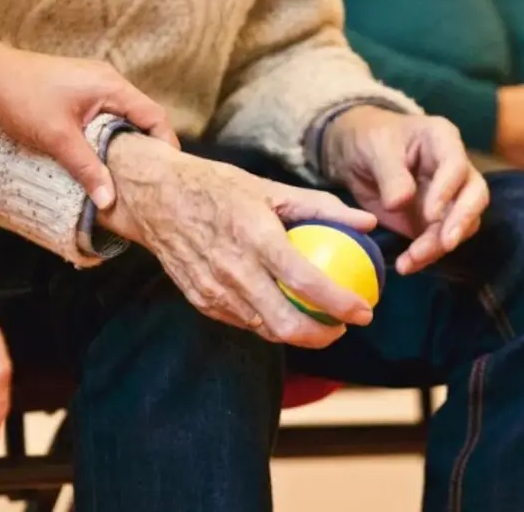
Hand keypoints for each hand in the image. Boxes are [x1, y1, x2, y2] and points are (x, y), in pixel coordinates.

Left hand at [0, 49, 179, 208]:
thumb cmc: (21, 97)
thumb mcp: (58, 138)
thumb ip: (87, 169)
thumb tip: (109, 201)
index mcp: (111, 86)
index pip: (154, 116)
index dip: (165, 144)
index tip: (166, 172)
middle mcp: (108, 81)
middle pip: (142, 117)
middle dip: (147, 148)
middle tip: (148, 179)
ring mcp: (93, 84)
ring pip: (122, 118)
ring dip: (125, 143)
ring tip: (125, 174)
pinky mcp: (79, 90)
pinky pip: (105, 115)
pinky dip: (108, 136)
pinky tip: (99, 157)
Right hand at [99, 134, 377, 348]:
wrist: (154, 198)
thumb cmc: (217, 187)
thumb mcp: (269, 187)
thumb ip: (321, 207)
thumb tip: (368, 222)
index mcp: (255, 237)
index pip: (306, 282)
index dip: (340, 304)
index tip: (364, 311)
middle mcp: (234, 270)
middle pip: (286, 324)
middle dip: (323, 336)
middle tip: (343, 326)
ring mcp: (214, 290)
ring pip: (265, 330)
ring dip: (297, 334)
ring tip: (319, 322)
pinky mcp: (201, 301)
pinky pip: (243, 322)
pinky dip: (267, 322)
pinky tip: (283, 311)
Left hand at [323, 106, 489, 274]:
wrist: (356, 155)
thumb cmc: (370, 139)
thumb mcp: (375, 148)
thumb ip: (390, 174)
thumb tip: (400, 203)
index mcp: (443, 140)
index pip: (457, 165)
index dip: (447, 190)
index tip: (430, 213)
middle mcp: (454, 169)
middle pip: (474, 196)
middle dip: (461, 222)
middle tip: (445, 244)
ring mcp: (448, 197)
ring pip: (460, 224)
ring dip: (440, 245)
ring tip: (412, 260)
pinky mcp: (434, 220)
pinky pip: (439, 240)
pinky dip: (425, 255)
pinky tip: (407, 265)